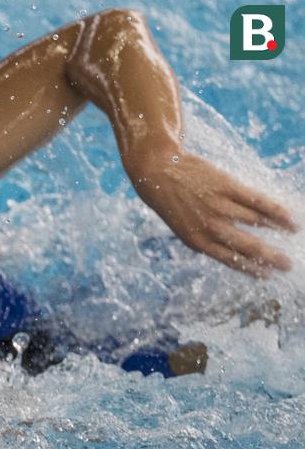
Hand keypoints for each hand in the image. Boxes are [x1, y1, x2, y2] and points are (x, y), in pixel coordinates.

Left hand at [129, 151, 296, 277]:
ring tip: (293, 231)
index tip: (269, 275)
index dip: (252, 269)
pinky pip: (257, 201)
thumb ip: (207, 239)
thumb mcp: (184, 228)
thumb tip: (234, 251)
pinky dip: (275, 210)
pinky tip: (289, 218)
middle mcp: (210, 227)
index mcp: (198, 242)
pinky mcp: (226, 187)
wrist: (158, 174)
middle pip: (248, 246)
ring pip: (256, 221)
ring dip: (278, 229)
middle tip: (288, 265)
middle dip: (271, 258)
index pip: (231, 260)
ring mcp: (218, 206)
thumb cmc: (173, 203)